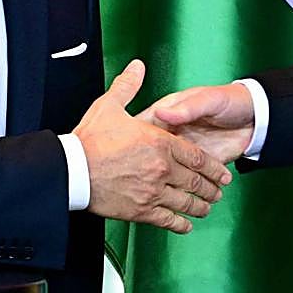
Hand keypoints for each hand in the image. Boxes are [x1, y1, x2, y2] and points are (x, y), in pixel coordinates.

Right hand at [72, 60, 231, 232]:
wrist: (72, 171)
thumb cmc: (90, 141)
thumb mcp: (110, 106)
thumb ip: (128, 86)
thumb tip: (136, 68)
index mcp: (160, 143)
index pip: (196, 157)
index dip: (212, 166)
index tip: (220, 172)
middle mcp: (162, 168)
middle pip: (196, 181)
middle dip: (211, 188)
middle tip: (218, 192)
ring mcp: (153, 191)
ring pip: (186, 202)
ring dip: (200, 206)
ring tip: (206, 207)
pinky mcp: (141, 210)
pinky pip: (167, 219)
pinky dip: (180, 223)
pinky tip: (185, 225)